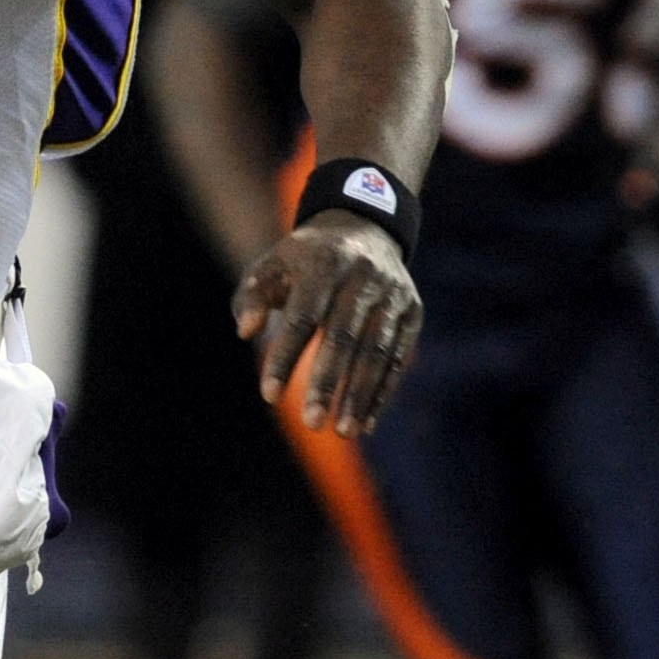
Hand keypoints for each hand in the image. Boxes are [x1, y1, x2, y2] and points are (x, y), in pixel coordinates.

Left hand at [234, 213, 421, 436]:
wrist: (364, 227)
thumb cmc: (303, 260)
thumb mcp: (271, 266)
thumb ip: (251, 297)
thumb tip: (246, 332)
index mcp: (323, 264)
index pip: (302, 318)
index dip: (286, 357)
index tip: (269, 395)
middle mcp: (363, 278)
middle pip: (345, 337)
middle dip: (327, 382)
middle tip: (311, 423)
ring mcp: (393, 294)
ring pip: (377, 351)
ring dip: (361, 394)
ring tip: (343, 431)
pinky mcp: (413, 310)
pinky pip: (398, 356)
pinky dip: (383, 390)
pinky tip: (366, 421)